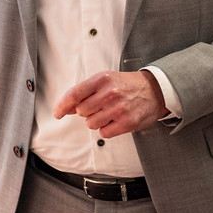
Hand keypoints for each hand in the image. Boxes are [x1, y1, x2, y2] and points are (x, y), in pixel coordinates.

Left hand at [53, 70, 167, 138]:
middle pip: (81, 112)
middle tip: (100, 106)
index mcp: (101, 79)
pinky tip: (116, 120)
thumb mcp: (106, 80)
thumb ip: (86, 92)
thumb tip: (68, 107)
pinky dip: (107, 129)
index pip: (74, 94)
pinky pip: (104, 133)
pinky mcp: (127, 123)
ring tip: (109, 112)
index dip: (62, 105)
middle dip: (87, 112)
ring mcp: (118, 109)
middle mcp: (109, 93)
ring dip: (96, 121)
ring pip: (91, 124)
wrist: (155, 90)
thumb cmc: (127, 85)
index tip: (57, 113)